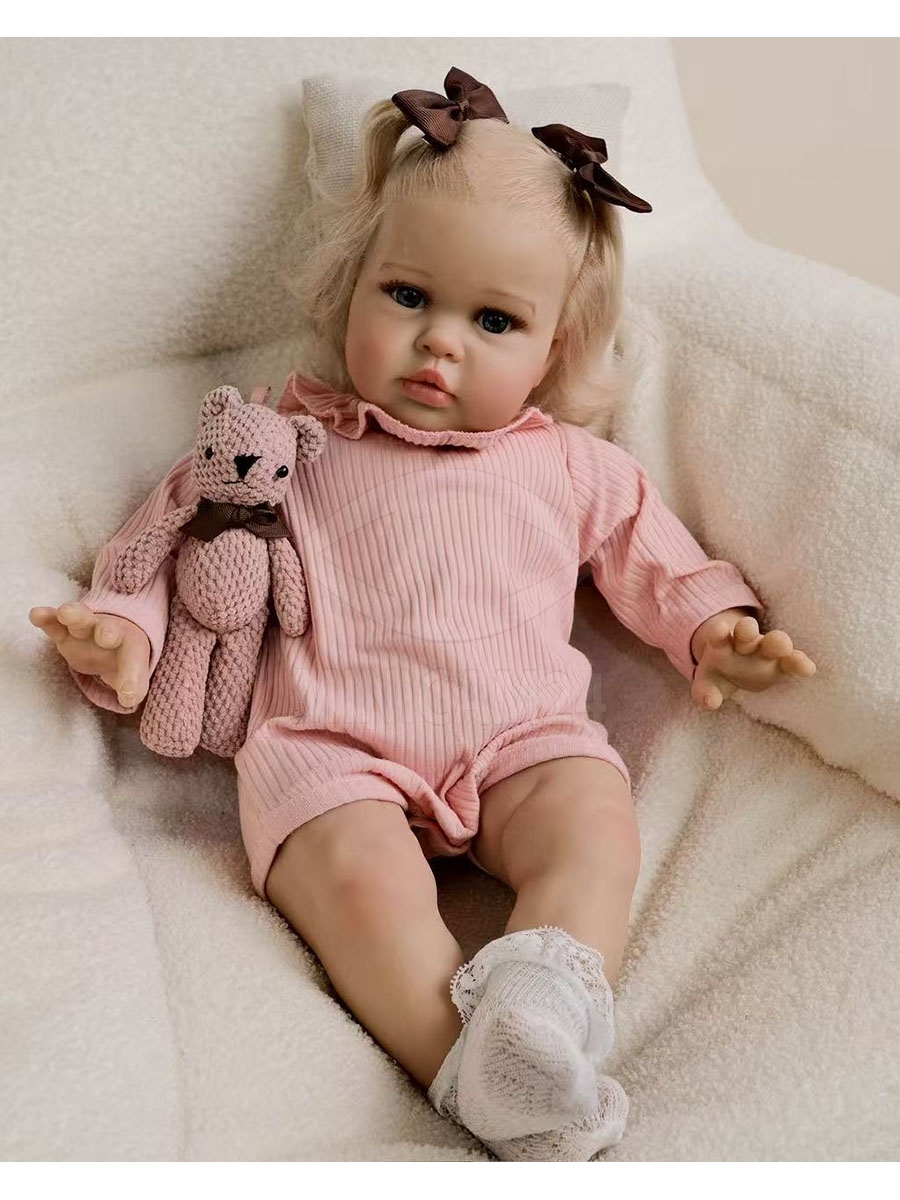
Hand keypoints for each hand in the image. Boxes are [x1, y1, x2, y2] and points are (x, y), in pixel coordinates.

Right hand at [29, 601, 150, 708]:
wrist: (110, 639)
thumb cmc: (123, 658)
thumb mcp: (133, 674)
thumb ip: (133, 686)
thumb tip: (129, 700)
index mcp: (131, 645)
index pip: (134, 660)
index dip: (132, 677)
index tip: (129, 696)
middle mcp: (108, 632)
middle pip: (108, 629)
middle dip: (106, 631)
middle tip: (106, 635)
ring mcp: (85, 629)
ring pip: (80, 619)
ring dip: (74, 615)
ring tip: (66, 613)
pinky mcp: (63, 633)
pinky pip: (54, 623)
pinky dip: (46, 618)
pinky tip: (36, 614)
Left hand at [691, 612, 816, 710]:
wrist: (736, 673)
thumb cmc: (719, 675)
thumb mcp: (707, 684)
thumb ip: (704, 692)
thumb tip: (710, 702)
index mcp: (722, 645)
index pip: (718, 636)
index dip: (718, 633)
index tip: (719, 629)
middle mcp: (746, 643)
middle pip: (747, 632)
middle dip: (747, 629)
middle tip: (747, 628)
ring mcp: (766, 650)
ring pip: (774, 641)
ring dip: (777, 641)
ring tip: (782, 646)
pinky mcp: (783, 663)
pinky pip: (794, 661)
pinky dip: (800, 663)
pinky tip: (808, 669)